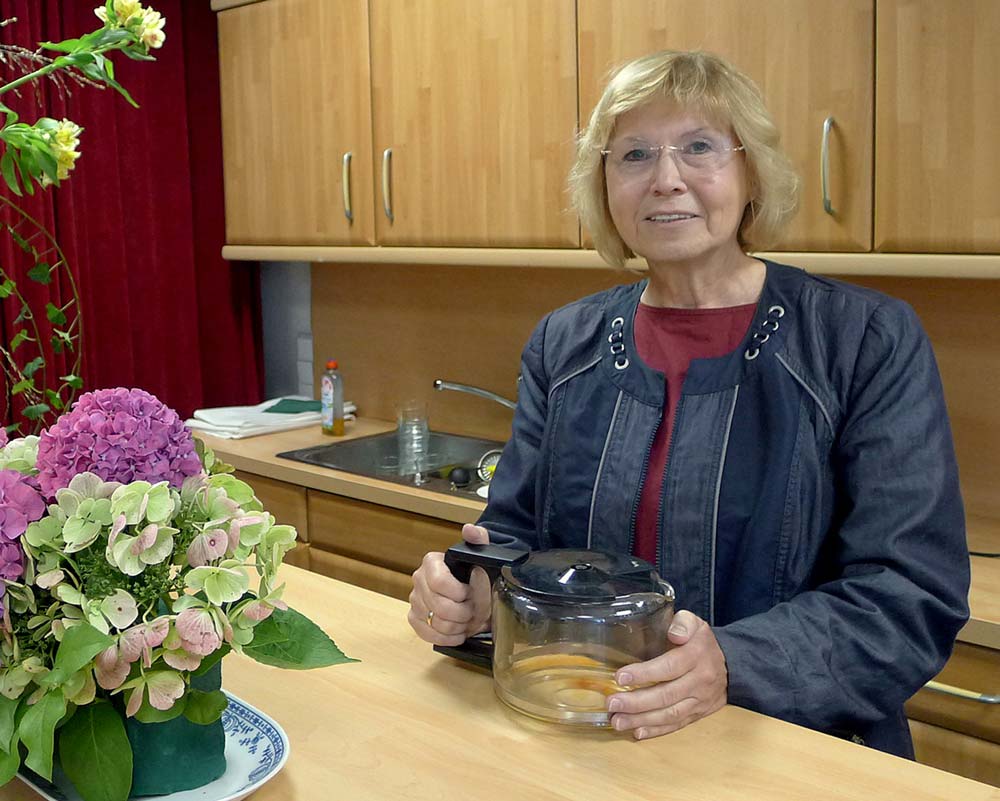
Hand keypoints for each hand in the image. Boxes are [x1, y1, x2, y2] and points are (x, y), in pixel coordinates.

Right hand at [408, 523, 491, 645]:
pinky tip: (458, 632)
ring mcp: (415, 600)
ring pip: (436, 624)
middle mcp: (419, 580)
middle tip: (474, 610)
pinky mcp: (415, 619)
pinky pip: (428, 635)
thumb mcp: (482, 554)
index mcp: (432, 563)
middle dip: (463, 613)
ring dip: (458, 626)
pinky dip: (447, 638)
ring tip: (468, 620)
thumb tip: (470, 530)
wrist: (474, 590)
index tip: (471, 593)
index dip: (459, 593)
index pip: (440, 582)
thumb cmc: (477, 573)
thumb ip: (479, 539)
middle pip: (439, 607)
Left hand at [606, 610, 727, 739]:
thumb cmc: (702, 643)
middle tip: (612, 703)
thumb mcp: (696, 624)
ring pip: (669, 714)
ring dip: (641, 720)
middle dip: (636, 702)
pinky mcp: (697, 714)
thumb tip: (674, 633)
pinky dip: (656, 731)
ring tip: (617, 721)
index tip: (620, 677)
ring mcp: (699, 701)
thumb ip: (683, 623)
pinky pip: (676, 725)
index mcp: (696, 656)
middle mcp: (699, 682)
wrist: (731, 667)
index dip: (644, 673)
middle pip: (666, 695)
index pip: (669, 667)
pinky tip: (637, 732)